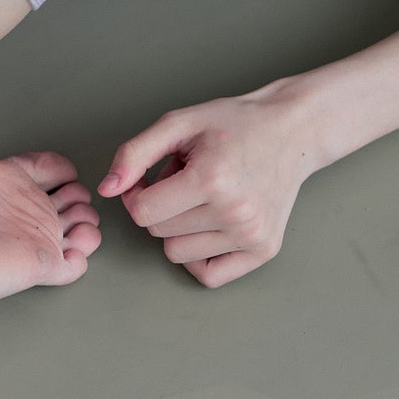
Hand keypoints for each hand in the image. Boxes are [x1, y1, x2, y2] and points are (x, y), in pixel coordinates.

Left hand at [98, 83, 317, 287]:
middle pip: (158, 232)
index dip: (136, 193)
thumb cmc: (233, 124)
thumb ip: (134, 154)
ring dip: (180, 228)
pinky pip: (207, 275)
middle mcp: (235, 213)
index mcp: (211, 178)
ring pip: (178, 254)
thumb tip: (106, 190)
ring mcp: (252, 236)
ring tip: (204, 196)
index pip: (142, 212)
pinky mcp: (264, 251)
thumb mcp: (178, 123)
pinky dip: (199, 255)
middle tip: (186, 179)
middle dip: (161, 205)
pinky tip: (210, 225)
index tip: (151, 175)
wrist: (291, 131)